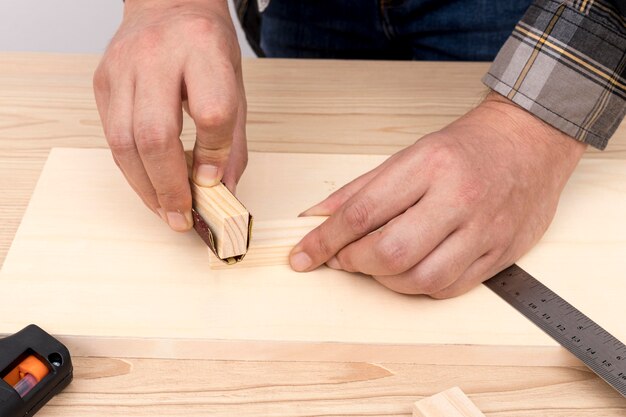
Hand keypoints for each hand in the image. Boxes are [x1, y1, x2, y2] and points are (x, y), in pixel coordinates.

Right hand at [93, 0, 246, 231]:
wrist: (168, 4)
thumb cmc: (206, 46)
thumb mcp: (236, 85)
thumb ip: (233, 140)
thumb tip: (224, 191)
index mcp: (202, 49)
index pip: (210, 112)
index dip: (214, 154)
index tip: (214, 181)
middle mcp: (156, 56)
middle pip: (155, 134)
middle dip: (169, 187)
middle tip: (182, 217)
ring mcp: (122, 69)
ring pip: (123, 142)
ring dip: (145, 187)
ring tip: (166, 211)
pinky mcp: (102, 83)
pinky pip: (112, 137)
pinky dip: (132, 169)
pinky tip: (150, 185)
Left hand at [289, 92, 586, 297]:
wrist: (530, 141)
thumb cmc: (466, 147)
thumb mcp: (408, 155)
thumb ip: (360, 189)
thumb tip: (316, 218)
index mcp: (429, 165)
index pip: (363, 211)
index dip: (326, 240)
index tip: (303, 255)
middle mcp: (458, 197)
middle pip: (391, 252)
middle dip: (354, 262)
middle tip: (343, 258)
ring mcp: (484, 228)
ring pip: (421, 278)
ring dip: (386, 280)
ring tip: (377, 263)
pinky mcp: (500, 252)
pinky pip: (450, 287)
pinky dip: (419, 286)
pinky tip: (411, 270)